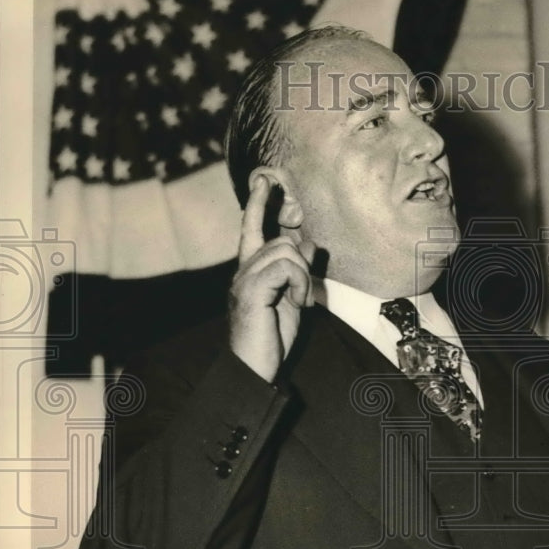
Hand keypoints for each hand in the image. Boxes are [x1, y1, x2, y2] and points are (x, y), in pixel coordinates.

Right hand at [229, 174, 315, 382]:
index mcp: (250, 271)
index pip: (251, 229)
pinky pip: (286, 267)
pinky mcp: (251, 291)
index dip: (257, 204)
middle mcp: (242, 271)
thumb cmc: (271, 337)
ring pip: (285, 251)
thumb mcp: (291, 298)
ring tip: (297, 302)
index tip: (263, 180)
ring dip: (302, 277)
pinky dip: (299, 284)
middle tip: (301, 296)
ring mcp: (244, 280)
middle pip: (281, 241)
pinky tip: (296, 303)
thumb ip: (296, 271)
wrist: (254, 368)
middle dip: (301, 265)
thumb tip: (306, 242)